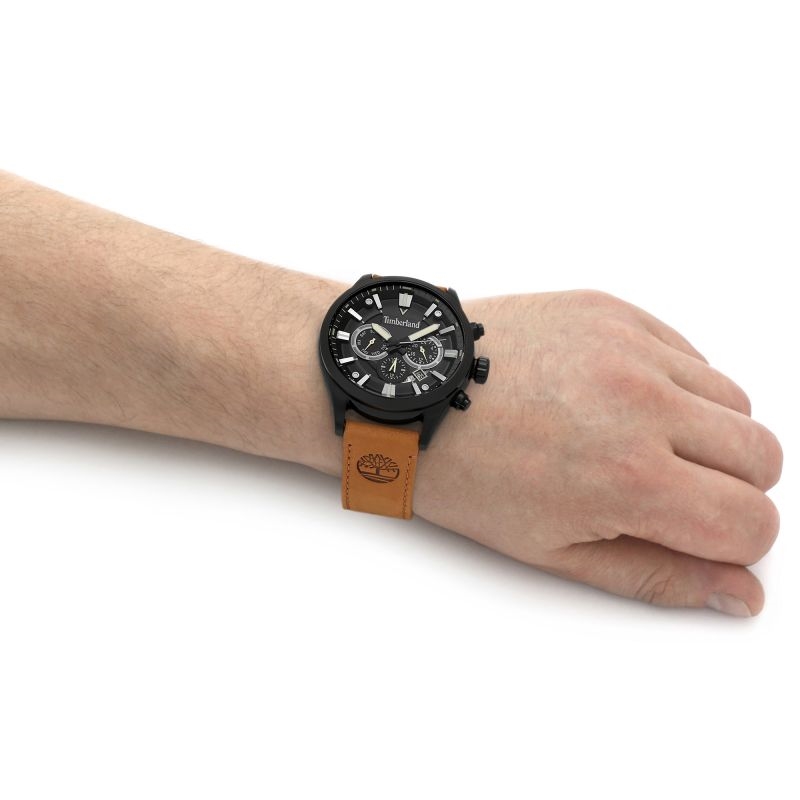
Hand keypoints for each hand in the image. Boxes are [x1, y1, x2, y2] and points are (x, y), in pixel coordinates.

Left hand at [413, 290, 782, 614]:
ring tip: (635, 442)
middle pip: (762, 456)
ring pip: (734, 400)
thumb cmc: (465, 475)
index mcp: (629, 476)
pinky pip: (688, 352)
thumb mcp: (551, 548)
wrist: (410, 393)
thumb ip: (656, 574)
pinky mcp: (612, 310)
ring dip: (706, 432)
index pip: (751, 522)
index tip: (700, 537)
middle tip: (667, 492)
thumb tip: (738, 591)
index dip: (735, 543)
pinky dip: (675, 384)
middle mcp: (643, 402)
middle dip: (731, 488)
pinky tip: (618, 400)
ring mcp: (629, 347)